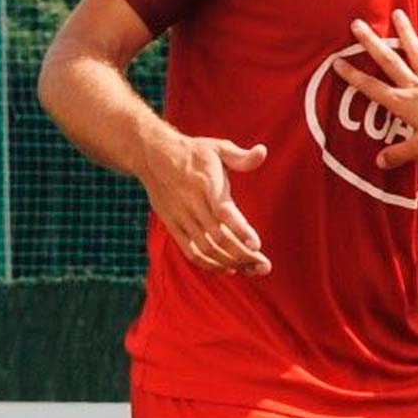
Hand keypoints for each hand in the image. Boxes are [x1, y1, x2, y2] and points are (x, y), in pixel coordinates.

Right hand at [140, 130, 269, 275]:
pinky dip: (209, 264)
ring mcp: (181, 217)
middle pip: (218, 237)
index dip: (240, 230)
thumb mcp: (218, 147)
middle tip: (264, 266)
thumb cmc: (193, 152)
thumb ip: (241, 156)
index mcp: (207, 183)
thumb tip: (262, 152)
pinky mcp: (172, 226)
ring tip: (251, 269)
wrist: (153, 156)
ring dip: (230, 262)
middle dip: (243, 255)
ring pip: (206, 248)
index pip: (224, 211)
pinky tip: (228, 269)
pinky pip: (190, 251)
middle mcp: (193, 203)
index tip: (256, 245)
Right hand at [332, 9, 417, 169]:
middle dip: (371, 42)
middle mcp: (415, 85)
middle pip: (389, 61)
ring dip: (404, 32)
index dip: (353, 76)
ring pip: (415, 51)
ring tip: (396, 14)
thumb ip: (399, 155)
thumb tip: (378, 161)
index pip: (373, 88)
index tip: (337, 62)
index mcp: (404, 103)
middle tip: (357, 24)